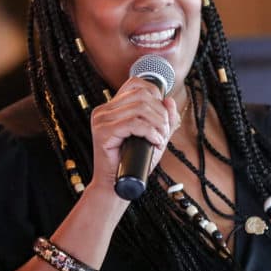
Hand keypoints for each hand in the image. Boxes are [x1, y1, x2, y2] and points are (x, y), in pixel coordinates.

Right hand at [87, 77, 179, 192]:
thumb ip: (164, 119)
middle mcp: (104, 110)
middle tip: (164, 132)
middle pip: (142, 95)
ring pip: (140, 108)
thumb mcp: (154, 137)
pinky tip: (155, 143)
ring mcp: (101, 120)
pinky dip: (150, 132)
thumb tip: (169, 99)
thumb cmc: (134, 163)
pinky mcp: (103, 132)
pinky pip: (133, 123)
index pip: (135, 84)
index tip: (162, 114)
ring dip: (158, 124)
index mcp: (111, 107)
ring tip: (160, 139)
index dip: (155, 93)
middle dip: (161, 112)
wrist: (115, 186)